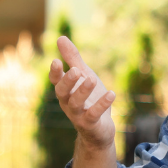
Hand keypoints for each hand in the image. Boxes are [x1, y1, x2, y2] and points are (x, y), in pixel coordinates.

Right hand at [48, 35, 115, 149]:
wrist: (100, 129)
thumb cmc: (90, 99)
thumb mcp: (83, 75)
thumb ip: (72, 59)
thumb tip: (60, 38)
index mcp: (65, 91)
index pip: (55, 81)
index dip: (55, 72)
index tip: (56, 61)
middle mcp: (68, 103)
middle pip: (62, 93)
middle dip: (68, 81)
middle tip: (76, 70)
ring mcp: (78, 115)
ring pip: (76, 104)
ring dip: (83, 91)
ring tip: (92, 79)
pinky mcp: (90, 124)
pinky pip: (94, 115)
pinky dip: (102, 104)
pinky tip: (112, 94)